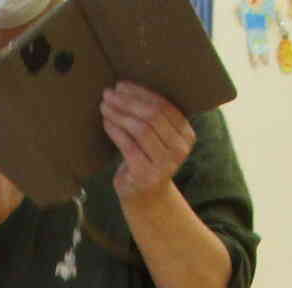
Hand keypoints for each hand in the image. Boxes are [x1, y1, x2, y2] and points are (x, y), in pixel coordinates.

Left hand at [101, 83, 194, 202]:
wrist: (146, 198)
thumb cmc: (148, 161)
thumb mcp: (158, 139)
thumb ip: (154, 118)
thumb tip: (125, 88)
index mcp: (187, 135)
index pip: (164, 106)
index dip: (141, 93)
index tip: (122, 85)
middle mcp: (179, 149)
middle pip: (152, 116)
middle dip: (127, 101)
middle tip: (109, 93)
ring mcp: (164, 164)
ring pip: (140, 129)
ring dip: (119, 114)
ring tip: (104, 105)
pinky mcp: (146, 175)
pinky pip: (128, 145)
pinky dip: (115, 130)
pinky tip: (106, 122)